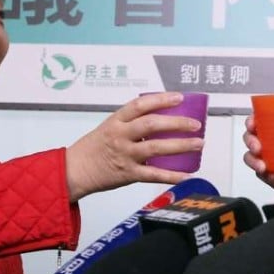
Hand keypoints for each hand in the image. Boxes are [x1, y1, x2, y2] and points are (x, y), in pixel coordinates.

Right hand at [65, 92, 203, 200]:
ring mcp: (125, 155)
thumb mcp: (108, 127)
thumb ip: (131, 122)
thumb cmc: (94, 147)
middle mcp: (121, 136)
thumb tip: (161, 117)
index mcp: (116, 121)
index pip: (140, 105)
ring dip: (180, 145)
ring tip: (198, 143)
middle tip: (196, 124)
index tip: (179, 97)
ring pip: (156, 148)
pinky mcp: (129, 174)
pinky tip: (188, 174)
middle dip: (176, 123)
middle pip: (152, 125)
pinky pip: (154, 174)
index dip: (161, 100)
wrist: (75, 170)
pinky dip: (172, 175)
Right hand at [241, 114, 273, 190]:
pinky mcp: (272, 177)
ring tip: (263, 166)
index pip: (262, 120)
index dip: (252, 120)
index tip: (253, 123)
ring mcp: (271, 161)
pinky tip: (272, 176)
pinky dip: (263, 175)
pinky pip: (261, 175)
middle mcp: (273, 144)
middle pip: (251, 137)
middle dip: (250, 140)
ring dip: (252, 159)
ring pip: (251, 157)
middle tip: (258, 147)